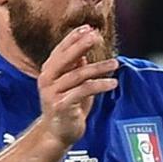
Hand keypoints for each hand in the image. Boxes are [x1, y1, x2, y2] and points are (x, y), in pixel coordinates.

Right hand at [38, 25, 118, 145]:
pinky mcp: (61, 105)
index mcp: (49, 71)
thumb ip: (76, 69)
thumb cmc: (68, 107)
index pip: (61, 50)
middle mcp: (47, 80)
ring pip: (77, 75)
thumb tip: (84, 53)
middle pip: (65, 58)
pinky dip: (99, 86)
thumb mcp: (73, 85)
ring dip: (98, 68)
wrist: (57, 133)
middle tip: (97, 36)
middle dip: (81, 45)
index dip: (73, 38)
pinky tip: (113, 84)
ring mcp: (52, 93)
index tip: (88, 28)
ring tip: (115, 64)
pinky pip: (83, 91)